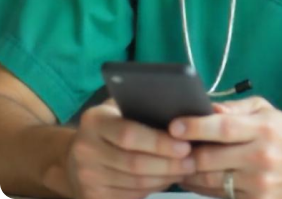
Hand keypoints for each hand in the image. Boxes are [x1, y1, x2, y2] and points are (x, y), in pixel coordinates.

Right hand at [66, 100, 195, 198]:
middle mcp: (86, 150)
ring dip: (165, 178)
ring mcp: (87, 178)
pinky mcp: (93, 198)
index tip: (185, 144)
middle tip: (192, 160)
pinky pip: (130, 196)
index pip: (129, 134)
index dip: (159, 142)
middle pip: (134, 162)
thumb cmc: (109, 124)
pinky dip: (153, 188)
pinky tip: (168, 179)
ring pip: (135, 183)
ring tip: (185, 169)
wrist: (75, 156)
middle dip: (168, 163)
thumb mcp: (118, 107)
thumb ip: (140, 106)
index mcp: (94, 121)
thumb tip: (177, 108)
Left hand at [171, 97, 281, 198]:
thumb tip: (206, 108)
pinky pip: (221, 196)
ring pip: (211, 181)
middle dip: (185, 154)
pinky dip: (204, 187)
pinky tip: (197, 177)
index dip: (195, 127)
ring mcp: (259, 183)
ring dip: (190, 173)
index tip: (174, 125)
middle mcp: (260, 156)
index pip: (222, 128)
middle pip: (210, 159)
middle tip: (170, 147)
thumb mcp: (266, 110)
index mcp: (263, 128)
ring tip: (178, 162)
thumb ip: (235, 109)